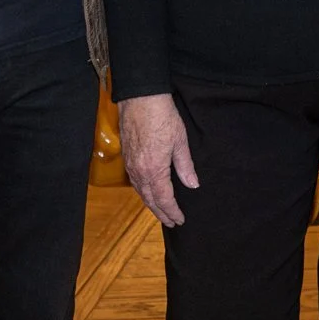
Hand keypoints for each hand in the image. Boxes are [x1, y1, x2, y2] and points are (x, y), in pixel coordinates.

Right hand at [119, 92, 197, 226]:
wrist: (140, 97)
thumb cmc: (162, 116)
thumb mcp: (180, 141)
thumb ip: (185, 166)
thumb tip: (192, 185)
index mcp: (154, 170)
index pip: (164, 199)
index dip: (172, 211)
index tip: (180, 220)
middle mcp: (139, 171)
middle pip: (150, 199)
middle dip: (161, 212)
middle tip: (171, 222)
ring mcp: (130, 164)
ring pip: (140, 192)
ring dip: (151, 204)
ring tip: (161, 211)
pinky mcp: (126, 156)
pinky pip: (134, 181)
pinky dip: (142, 191)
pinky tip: (147, 192)